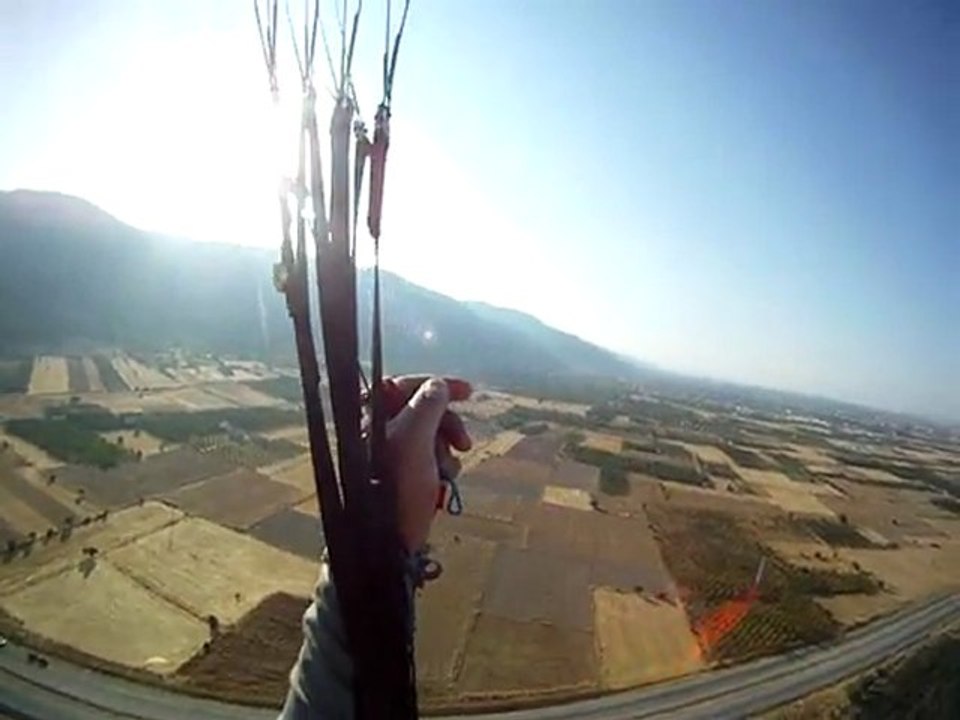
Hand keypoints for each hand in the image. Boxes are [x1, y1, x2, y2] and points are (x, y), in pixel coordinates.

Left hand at [382, 376, 471, 552]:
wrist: (389, 542)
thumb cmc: (398, 487)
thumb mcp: (414, 439)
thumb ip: (427, 406)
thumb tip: (438, 385)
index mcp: (373, 419)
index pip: (403, 385)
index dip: (436, 384)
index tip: (467, 392)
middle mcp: (381, 433)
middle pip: (423, 410)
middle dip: (448, 423)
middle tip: (464, 442)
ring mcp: (394, 455)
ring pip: (432, 435)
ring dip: (447, 449)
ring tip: (449, 470)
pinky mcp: (406, 476)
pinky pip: (432, 458)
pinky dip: (443, 467)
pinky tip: (445, 482)